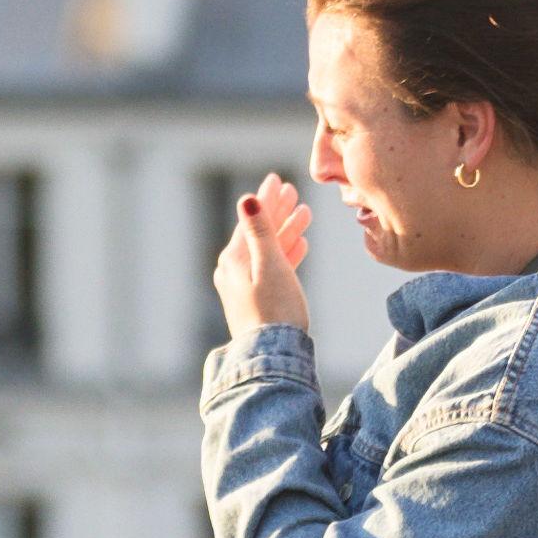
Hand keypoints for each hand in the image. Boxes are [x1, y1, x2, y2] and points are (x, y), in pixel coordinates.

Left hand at [217, 174, 314, 341]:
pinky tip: (300, 246)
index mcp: (233, 260)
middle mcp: (234, 271)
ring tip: (304, 213)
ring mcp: (244, 287)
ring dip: (285, 231)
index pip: (251, 220)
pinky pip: (271, 269)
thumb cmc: (274, 311)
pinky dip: (285, 254)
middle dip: (276, 212)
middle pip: (258, 233)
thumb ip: (260, 231)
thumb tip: (247, 199)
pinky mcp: (257, 301)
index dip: (266, 199)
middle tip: (292, 192)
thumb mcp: (270, 265)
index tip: (277, 179)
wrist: (274, 358)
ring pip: (267, 250)